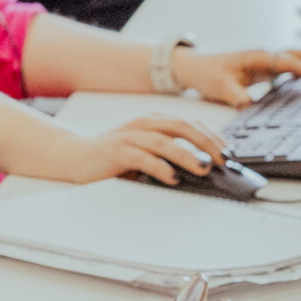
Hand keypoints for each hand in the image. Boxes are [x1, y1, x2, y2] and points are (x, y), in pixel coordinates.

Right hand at [50, 111, 227, 185]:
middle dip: (206, 142)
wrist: (73, 156)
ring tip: (203, 169)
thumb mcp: (144, 153)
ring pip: (164, 141)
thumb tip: (201, 171)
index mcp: (153, 122)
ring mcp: (129, 136)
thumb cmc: (111, 157)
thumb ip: (167, 156)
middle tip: (223, 160)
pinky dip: (159, 167)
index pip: (189, 123)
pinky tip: (171, 178)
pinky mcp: (116, 151)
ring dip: (187, 155)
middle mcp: (143, 125)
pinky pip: (142, 157)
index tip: (228, 152)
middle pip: (181, 127)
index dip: (211, 135)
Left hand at [175, 48, 300, 108]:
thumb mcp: (221, 88)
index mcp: (260, 57)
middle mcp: (267, 55)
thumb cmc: (208, 74)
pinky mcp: (267, 66)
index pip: (292, 62)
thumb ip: (236, 96)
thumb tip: (249, 106)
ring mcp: (268, 59)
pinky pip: (293, 65)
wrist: (196, 67)